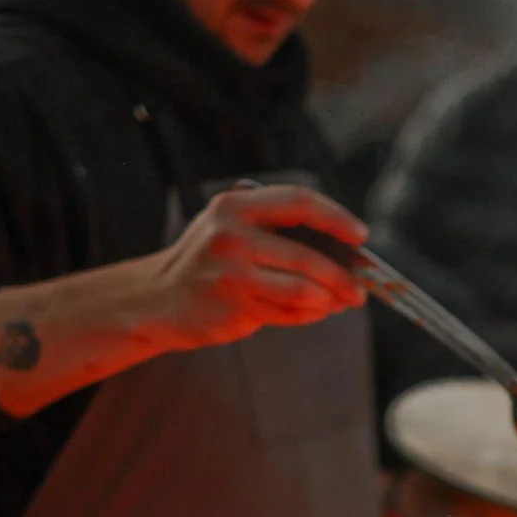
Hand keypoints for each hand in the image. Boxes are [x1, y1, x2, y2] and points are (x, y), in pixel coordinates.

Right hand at [0, 183, 372, 416]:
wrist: (156, 299)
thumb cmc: (207, 264)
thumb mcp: (233, 231)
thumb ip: (278, 235)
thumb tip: (343, 253)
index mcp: (235, 205)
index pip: (299, 201)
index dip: (335, 217)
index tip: (360, 235)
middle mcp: (232, 234)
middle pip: (308, 255)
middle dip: (342, 275)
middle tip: (361, 288)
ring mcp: (232, 272)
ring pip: (303, 290)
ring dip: (330, 299)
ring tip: (342, 302)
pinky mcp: (234, 305)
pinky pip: (289, 312)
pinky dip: (309, 314)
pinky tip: (315, 311)